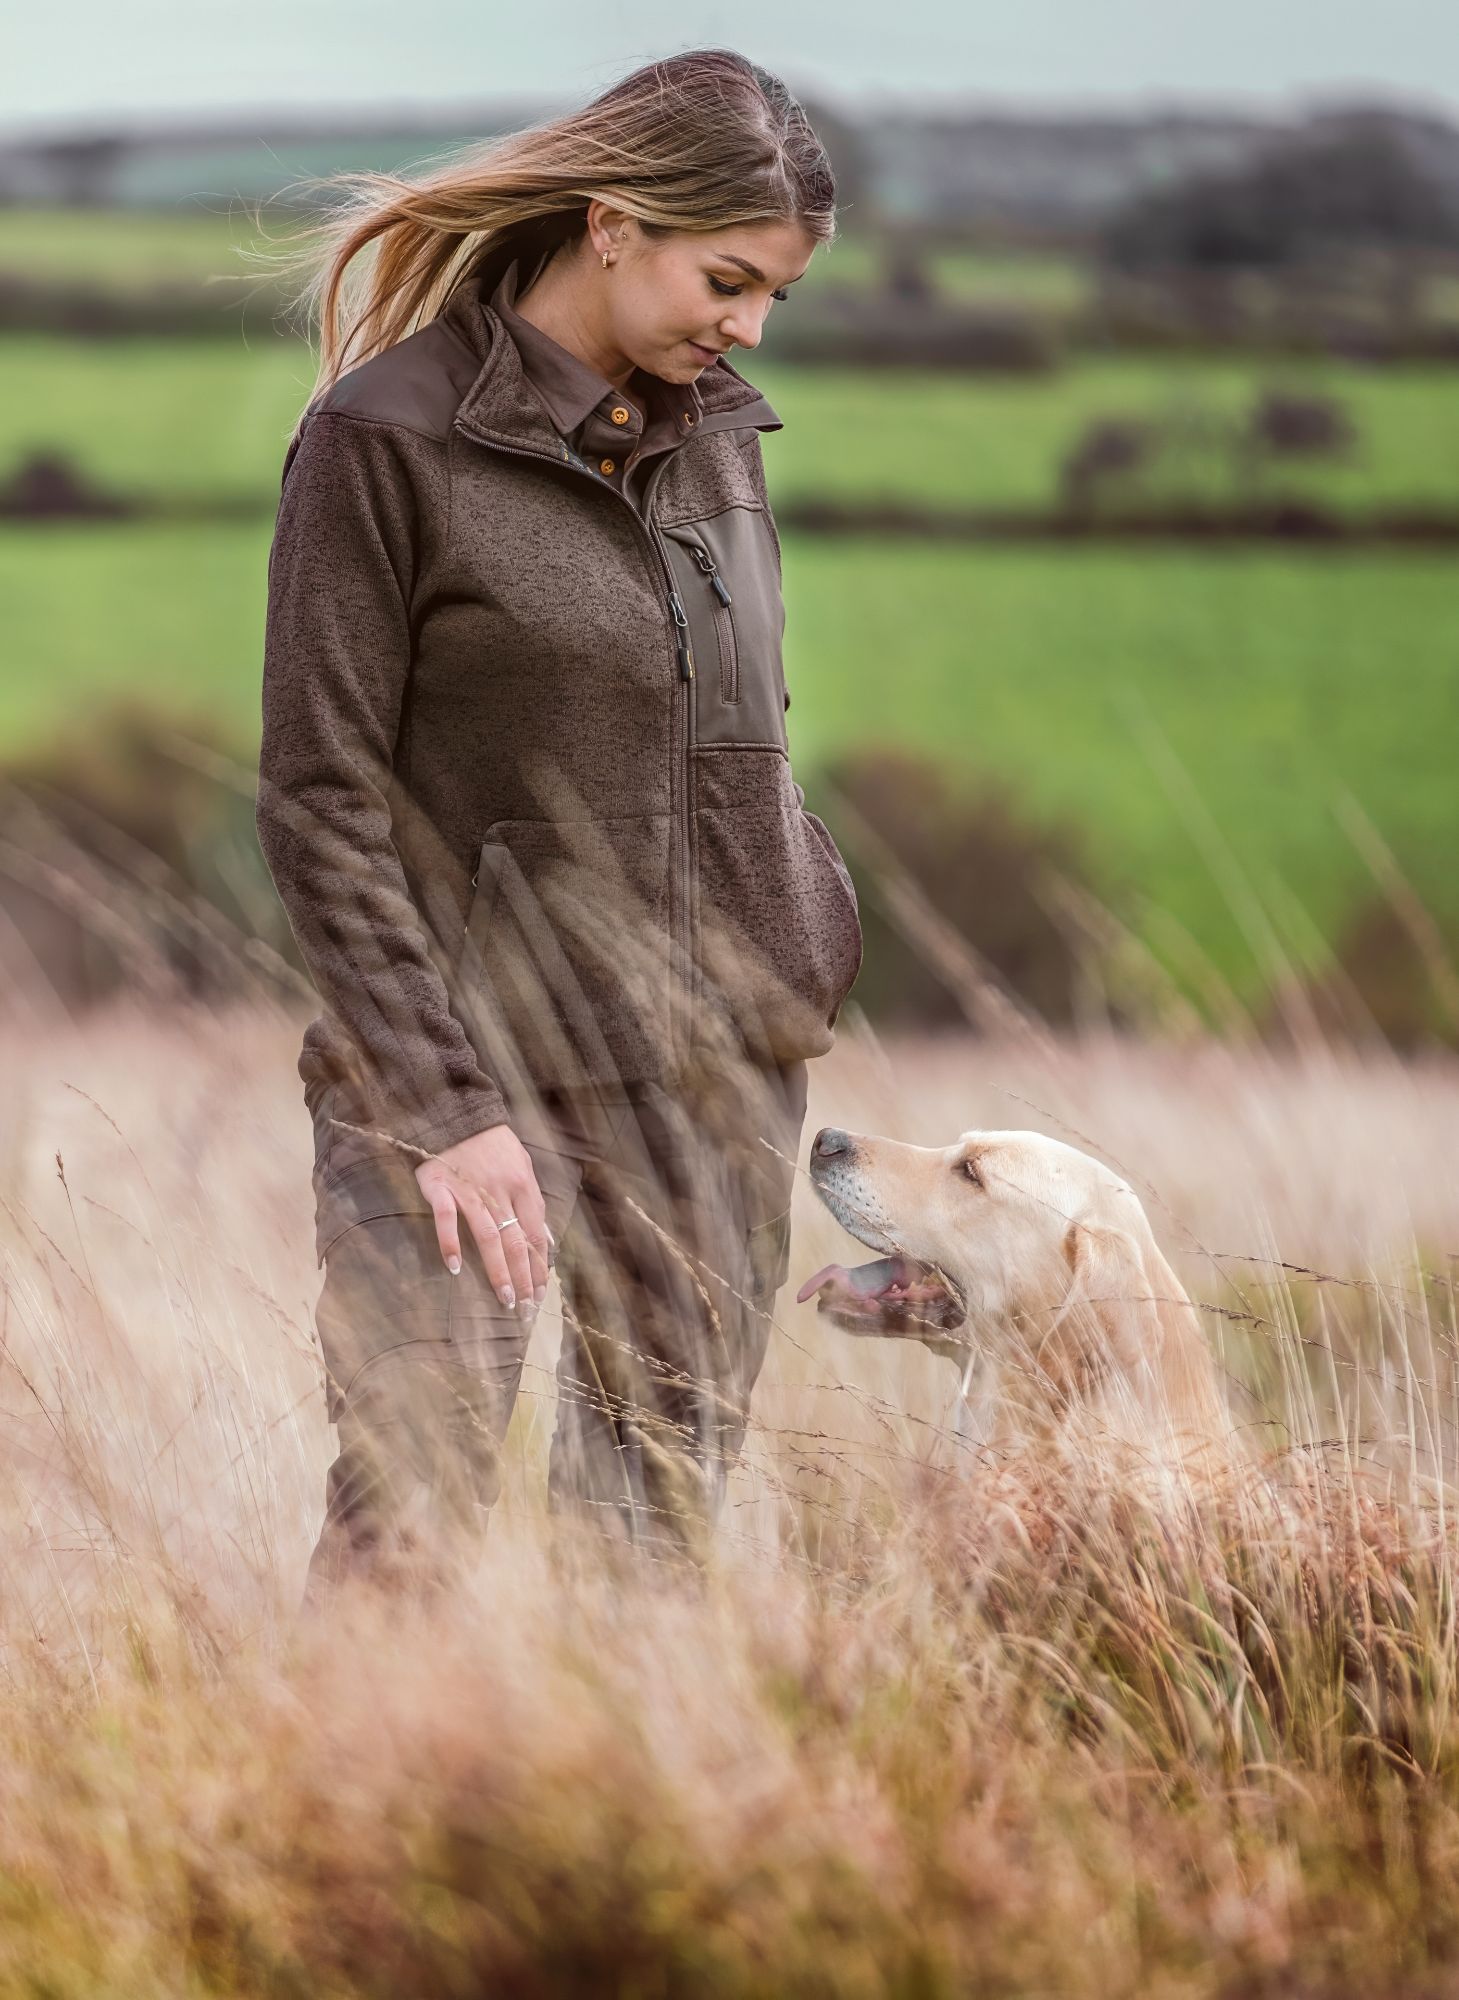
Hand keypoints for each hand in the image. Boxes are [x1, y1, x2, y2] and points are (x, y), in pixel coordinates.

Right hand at [414, 1122, 551, 1313]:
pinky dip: (450, 1242)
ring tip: (504, 1298)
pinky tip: (454, 1267)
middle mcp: (499, 1190)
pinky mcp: (440, 1187)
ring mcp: (469, 1189)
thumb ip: (533, 1201)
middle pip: (516, 1240)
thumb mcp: (521, 1164)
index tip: (541, 1291)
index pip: (535, 1232)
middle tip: (525, 1307)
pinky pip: (446, 1218)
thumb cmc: (491, 1143)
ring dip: (498, 1269)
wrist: (456, 1111)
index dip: (539, 1264)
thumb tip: (547, 1240)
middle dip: (523, 1276)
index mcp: (522, 1184)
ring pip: (488, 1235)